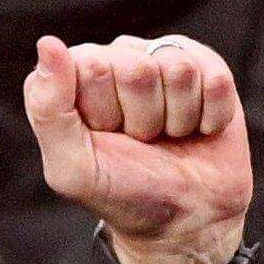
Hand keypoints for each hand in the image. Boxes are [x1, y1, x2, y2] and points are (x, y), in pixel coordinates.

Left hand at [25, 33, 251, 263]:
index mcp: (77, 74)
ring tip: (167, 137)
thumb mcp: (72, 166)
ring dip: (177, 119)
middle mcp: (120, 57)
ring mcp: (165, 59)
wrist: (184, 219)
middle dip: (143, 119)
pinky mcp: (208, 68)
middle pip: (138, 69)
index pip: (94, 68)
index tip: (107, 140)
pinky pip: (215, 79)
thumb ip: (48, 108)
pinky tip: (197, 130)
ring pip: (180, 71)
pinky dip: (210, 117)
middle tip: (140, 142)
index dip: (106, 114)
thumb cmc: (122, 192)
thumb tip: (48, 44)